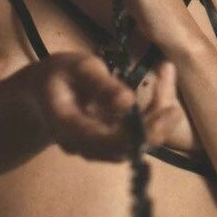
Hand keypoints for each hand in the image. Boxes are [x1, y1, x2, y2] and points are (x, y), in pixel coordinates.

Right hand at [37, 52, 183, 161]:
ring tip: (166, 73)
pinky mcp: (111, 142)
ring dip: (159, 112)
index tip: (170, 110)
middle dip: (159, 123)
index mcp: (71, 130)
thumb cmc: (57, 75)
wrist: (41, 92)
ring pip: (138, 141)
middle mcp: (87, 147)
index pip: (111, 142)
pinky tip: (162, 80)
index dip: (145, 132)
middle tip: (174, 94)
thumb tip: (128, 101)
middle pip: (130, 147)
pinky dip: (154, 110)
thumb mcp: (75, 68)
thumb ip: (99, 85)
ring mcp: (100, 148)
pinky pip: (137, 133)